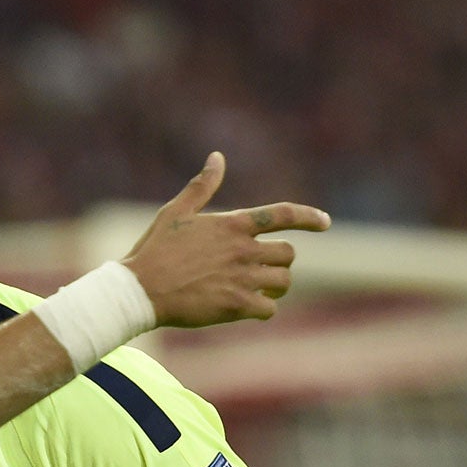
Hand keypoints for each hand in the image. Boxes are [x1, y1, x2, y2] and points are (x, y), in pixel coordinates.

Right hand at [123, 152, 329, 326]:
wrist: (141, 289)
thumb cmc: (155, 250)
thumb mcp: (176, 211)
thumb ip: (202, 186)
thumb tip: (217, 157)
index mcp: (233, 223)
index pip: (282, 214)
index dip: (309, 217)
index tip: (325, 222)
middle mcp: (243, 248)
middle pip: (288, 254)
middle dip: (279, 262)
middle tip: (264, 269)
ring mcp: (243, 277)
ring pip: (283, 281)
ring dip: (275, 286)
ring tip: (258, 290)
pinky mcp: (237, 304)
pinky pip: (270, 309)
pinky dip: (263, 310)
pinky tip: (247, 309)